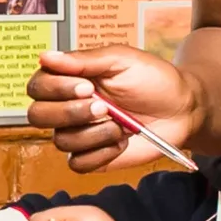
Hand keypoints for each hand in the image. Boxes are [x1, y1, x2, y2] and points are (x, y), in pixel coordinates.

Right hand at [26, 46, 198, 172]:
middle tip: (104, 107)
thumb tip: (44, 56)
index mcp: (71, 79)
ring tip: (121, 124)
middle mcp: (68, 107)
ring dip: (93, 133)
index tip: (87, 86)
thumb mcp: (122, 60)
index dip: (55, 89)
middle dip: (70, 113)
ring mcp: (79, 133)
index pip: (38, 86)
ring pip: (60, 141)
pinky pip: (78, 164)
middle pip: (38, 116)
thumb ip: (84, 60)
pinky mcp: (93, 157)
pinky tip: (121, 141)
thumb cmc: (153, 79)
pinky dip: (100, 154)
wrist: (182, 109)